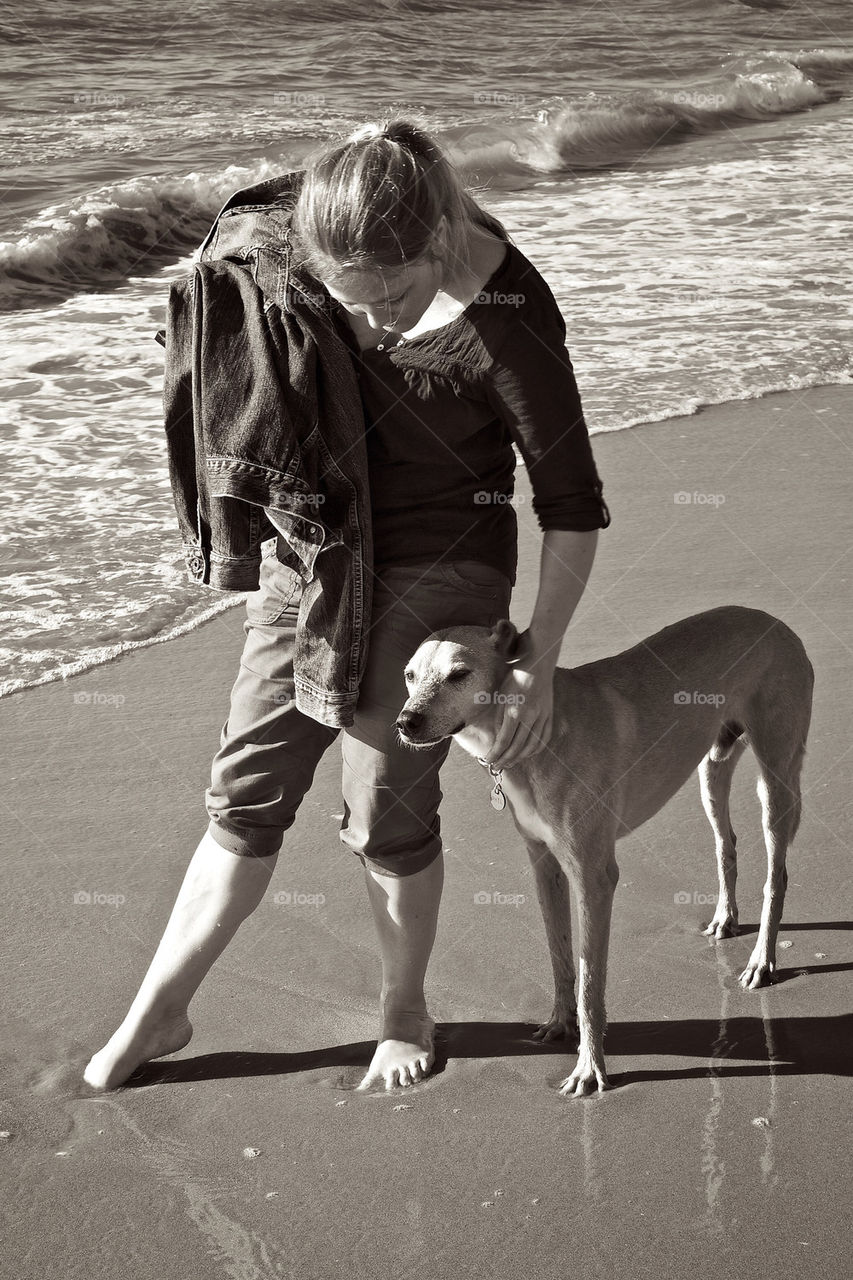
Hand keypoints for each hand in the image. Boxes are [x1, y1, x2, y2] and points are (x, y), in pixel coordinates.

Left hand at [486, 630, 554, 768]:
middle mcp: (529, 717)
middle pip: (516, 748)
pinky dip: (534, 750)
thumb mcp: (500, 695)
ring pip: (530, 747)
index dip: (495, 754)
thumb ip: (498, 718)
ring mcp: (542, 718)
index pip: (503, 741)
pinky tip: (525, 754)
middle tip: (497, 766)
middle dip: (504, 760)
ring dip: (518, 758)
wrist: (538, 664)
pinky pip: (542, 739)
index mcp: (514, 711)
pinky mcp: (549, 716)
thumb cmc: (514, 677)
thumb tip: (497, 740)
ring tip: (509, 762)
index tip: (488, 761)